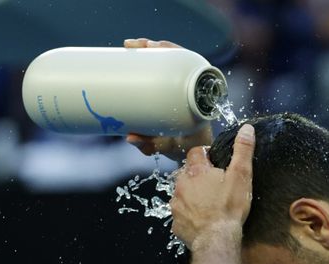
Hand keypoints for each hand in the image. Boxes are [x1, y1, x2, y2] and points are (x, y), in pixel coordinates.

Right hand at [123, 37, 213, 161]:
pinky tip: (137, 58)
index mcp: (199, 97)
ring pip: (171, 63)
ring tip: (130, 48)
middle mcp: (194, 89)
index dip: (169, 50)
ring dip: (151, 53)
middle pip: (177, 57)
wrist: (195, 153)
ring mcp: (185, 90)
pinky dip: (151, 63)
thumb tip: (129, 137)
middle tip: (130, 46)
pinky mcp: (176, 93)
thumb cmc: (186, 150)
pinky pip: (166, 73)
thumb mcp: (169, 147)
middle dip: (154, 47)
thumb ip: (150, 145)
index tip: (149, 47)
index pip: (187, 63)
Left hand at [171, 124, 254, 248]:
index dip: (205, 156)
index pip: (195, 153)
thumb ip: (243, 151)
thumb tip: (246, 129)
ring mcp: (176, 205)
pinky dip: (189, 216)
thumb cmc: (229, 207)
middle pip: (186, 174)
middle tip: (214, 186)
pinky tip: (202, 221)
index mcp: (196, 171)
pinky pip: (181, 215)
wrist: (217, 239)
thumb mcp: (241, 176)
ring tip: (209, 205)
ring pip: (182, 194)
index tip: (214, 162)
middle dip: (198, 177)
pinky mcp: (176, 224)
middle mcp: (181, 185)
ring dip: (192, 196)